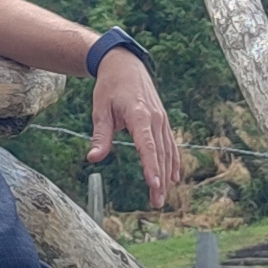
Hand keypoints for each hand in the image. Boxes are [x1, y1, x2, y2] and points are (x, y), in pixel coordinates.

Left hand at [87, 53, 183, 209]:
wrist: (125, 65)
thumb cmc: (110, 87)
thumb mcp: (100, 109)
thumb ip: (100, 135)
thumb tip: (93, 158)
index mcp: (139, 115)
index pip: (147, 145)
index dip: (151, 166)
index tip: (154, 184)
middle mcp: (155, 118)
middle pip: (160, 153)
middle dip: (160, 180)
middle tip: (157, 202)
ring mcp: (161, 119)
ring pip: (167, 151)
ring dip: (166, 175)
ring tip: (162, 197)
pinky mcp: (162, 120)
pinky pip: (170, 144)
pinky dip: (173, 161)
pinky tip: (174, 177)